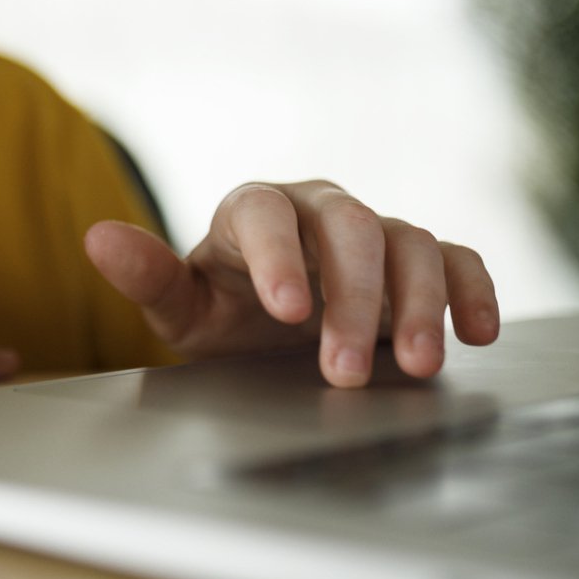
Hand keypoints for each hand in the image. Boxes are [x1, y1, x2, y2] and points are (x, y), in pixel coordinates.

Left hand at [85, 180, 498, 386]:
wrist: (268, 331)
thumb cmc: (222, 314)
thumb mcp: (181, 309)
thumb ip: (147, 277)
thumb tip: (98, 239)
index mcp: (253, 211)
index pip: (266, 213)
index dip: (279, 256)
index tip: (286, 311)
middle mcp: (318, 210)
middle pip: (350, 227)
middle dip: (354, 298)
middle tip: (345, 368)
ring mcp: (374, 231)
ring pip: (410, 241)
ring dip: (418, 304)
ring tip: (415, 367)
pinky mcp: (419, 260)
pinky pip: (456, 259)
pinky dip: (473, 290)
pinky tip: (480, 333)